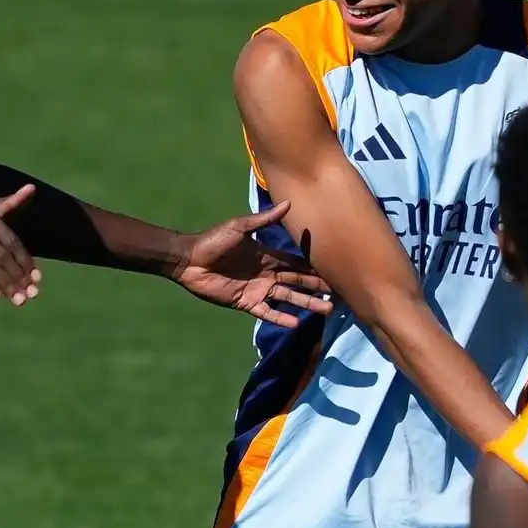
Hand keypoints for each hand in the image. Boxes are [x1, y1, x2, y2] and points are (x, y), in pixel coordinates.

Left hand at [172, 201, 333, 327]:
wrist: (189, 260)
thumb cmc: (213, 241)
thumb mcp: (239, 227)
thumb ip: (264, 220)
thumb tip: (288, 203)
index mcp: (267, 256)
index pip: (296, 262)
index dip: (314, 266)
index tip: (334, 269)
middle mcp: (266, 274)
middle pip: (297, 282)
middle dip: (317, 287)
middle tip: (338, 294)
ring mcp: (257, 290)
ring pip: (287, 298)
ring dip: (306, 304)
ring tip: (325, 310)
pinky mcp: (246, 303)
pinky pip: (266, 312)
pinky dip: (281, 318)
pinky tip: (296, 323)